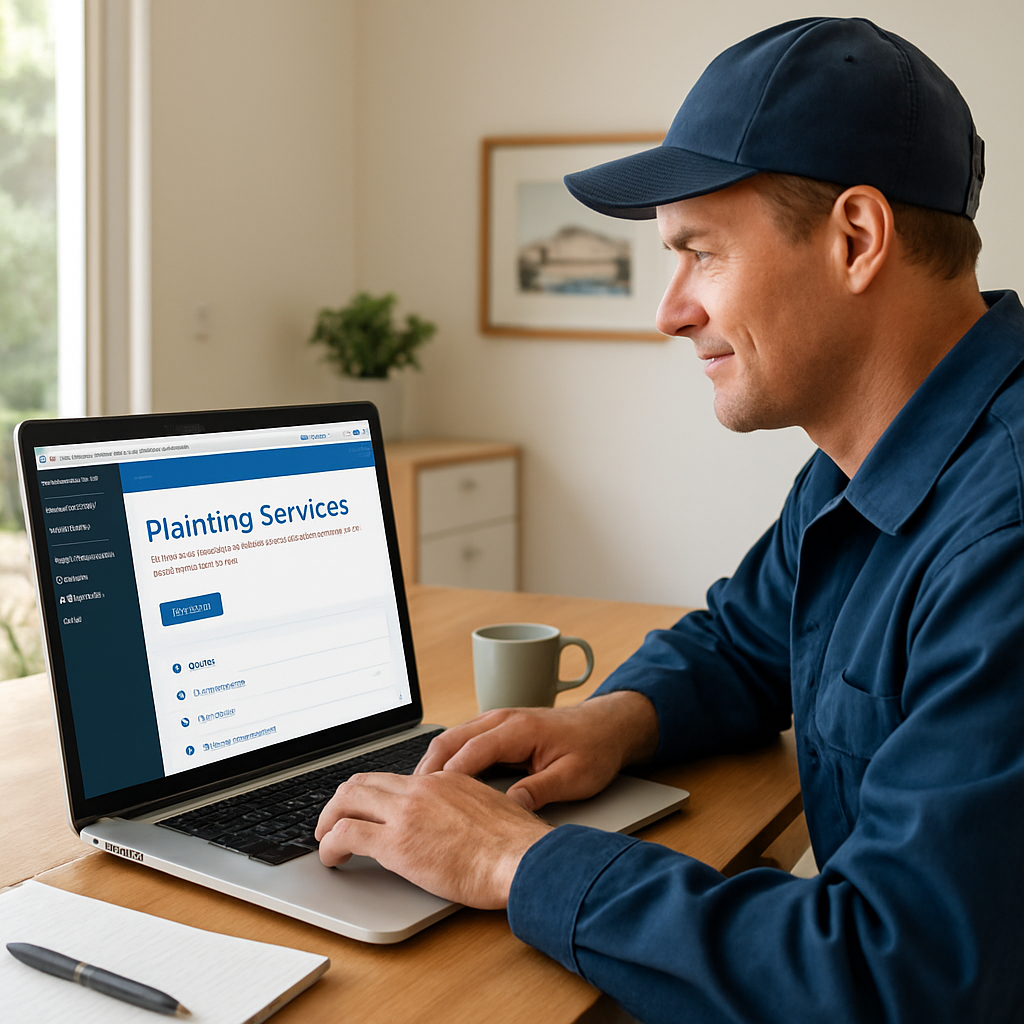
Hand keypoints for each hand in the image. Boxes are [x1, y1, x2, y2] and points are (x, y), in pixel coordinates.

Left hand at [315, 770, 550, 907]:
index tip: (366, 809)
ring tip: (325, 839)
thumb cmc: (517, 846)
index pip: (395, 779)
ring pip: (347, 800)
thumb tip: (468, 825)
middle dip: (341, 801)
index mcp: (445, 780)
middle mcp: (421, 788)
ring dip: (329, 820)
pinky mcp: (395, 843)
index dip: (373, 794)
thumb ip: (470, 810)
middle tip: (333, 821)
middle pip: (363, 782)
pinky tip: (331, 859)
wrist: (522, 858)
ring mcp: (405, 813)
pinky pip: (346, 835)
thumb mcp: (493, 811)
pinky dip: (330, 845)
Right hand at [415, 691, 658, 810]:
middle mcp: (501, 718)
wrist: (608, 726)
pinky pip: (461, 741)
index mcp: (517, 728)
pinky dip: (445, 760)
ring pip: (451, 739)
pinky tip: (437, 783)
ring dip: (431, 765)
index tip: (424, 802)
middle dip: (425, 771)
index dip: (444, 779)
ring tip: (412, 796)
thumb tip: (509, 808)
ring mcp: (497, 720)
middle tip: (406, 802)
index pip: (469, 752)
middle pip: (449, 741)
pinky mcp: (498, 728)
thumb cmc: (594, 749)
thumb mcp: (574, 776)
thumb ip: (540, 790)